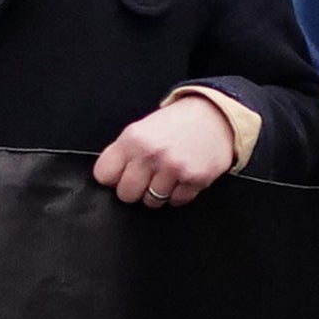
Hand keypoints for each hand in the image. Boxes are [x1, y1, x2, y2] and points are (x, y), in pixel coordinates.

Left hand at [94, 96, 239, 205]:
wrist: (215, 116)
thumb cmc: (176, 124)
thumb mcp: (142, 129)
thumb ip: (124, 153)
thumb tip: (109, 179)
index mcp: (132, 139)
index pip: (103, 175)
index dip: (111, 178)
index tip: (120, 175)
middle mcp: (151, 154)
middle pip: (126, 194)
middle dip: (134, 190)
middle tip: (146, 178)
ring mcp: (174, 168)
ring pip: (151, 202)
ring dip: (158, 193)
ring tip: (166, 175)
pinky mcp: (194, 180)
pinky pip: (176, 201)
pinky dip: (178, 194)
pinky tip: (182, 178)